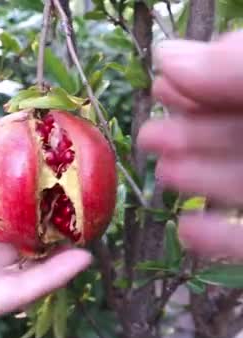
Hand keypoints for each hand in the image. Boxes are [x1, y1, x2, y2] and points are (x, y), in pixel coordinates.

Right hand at [138, 30, 242, 259]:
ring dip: (196, 178)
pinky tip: (186, 230)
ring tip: (162, 175)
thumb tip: (167, 57)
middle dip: (188, 134)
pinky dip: (217, 238)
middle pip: (237, 133)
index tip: (161, 86)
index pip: (242, 80)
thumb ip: (238, 68)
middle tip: (147, 136)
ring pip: (242, 183)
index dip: (202, 81)